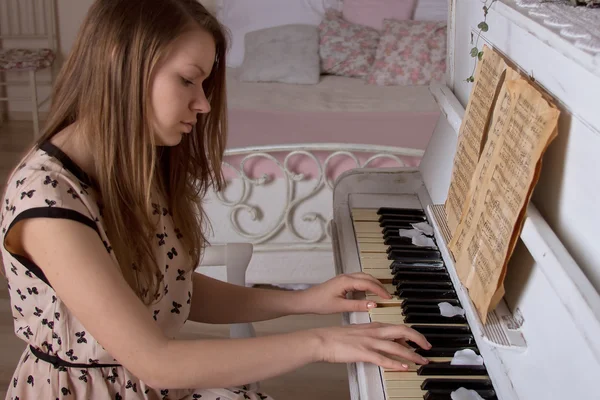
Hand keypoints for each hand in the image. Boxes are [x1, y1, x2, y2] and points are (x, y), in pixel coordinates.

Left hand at [297, 272, 392, 314]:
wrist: (306, 300)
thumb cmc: (319, 303)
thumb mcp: (340, 307)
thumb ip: (358, 305)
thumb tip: (373, 305)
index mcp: (346, 281)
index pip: (368, 284)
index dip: (380, 290)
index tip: (388, 297)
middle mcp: (346, 277)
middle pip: (368, 277)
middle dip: (379, 285)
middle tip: (388, 295)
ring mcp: (344, 278)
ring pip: (363, 277)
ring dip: (373, 283)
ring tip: (381, 293)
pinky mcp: (342, 281)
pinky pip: (358, 279)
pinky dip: (367, 284)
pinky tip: (369, 292)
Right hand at [311, 322, 431, 370]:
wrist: (322, 339)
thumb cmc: (337, 337)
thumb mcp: (358, 332)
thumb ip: (373, 336)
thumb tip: (385, 342)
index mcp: (373, 326)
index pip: (398, 327)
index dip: (412, 334)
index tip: (420, 340)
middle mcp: (374, 332)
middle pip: (403, 332)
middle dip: (418, 339)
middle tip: (428, 347)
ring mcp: (370, 342)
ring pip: (397, 347)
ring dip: (412, 355)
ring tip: (422, 361)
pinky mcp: (364, 353)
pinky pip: (384, 359)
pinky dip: (396, 363)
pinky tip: (404, 367)